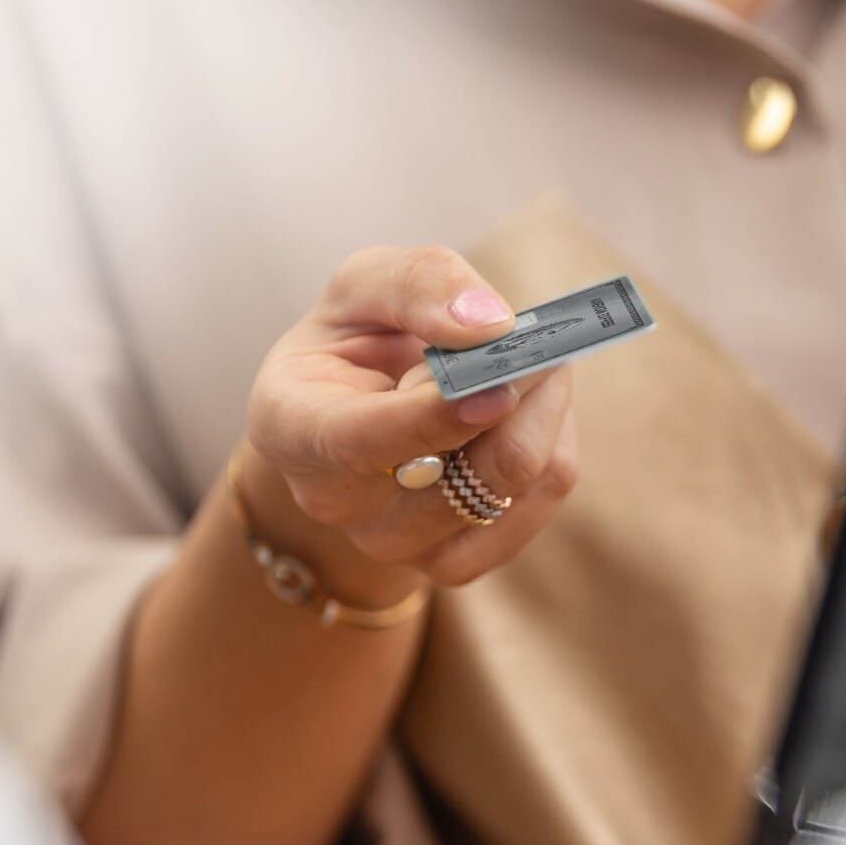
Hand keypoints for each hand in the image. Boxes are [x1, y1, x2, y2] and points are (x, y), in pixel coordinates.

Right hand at [242, 246, 579, 594]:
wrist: (361, 405)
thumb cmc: (358, 338)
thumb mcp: (365, 284)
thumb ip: (416, 284)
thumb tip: (488, 324)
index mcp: (291, 427)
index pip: (356, 442)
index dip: (432, 418)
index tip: (497, 386)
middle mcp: (334, 501)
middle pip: (457, 474)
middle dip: (517, 394)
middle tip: (539, 339)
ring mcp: (393, 542)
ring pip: (509, 486)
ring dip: (543, 412)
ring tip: (533, 364)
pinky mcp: (452, 560)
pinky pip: (538, 503)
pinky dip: (553, 445)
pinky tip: (532, 410)